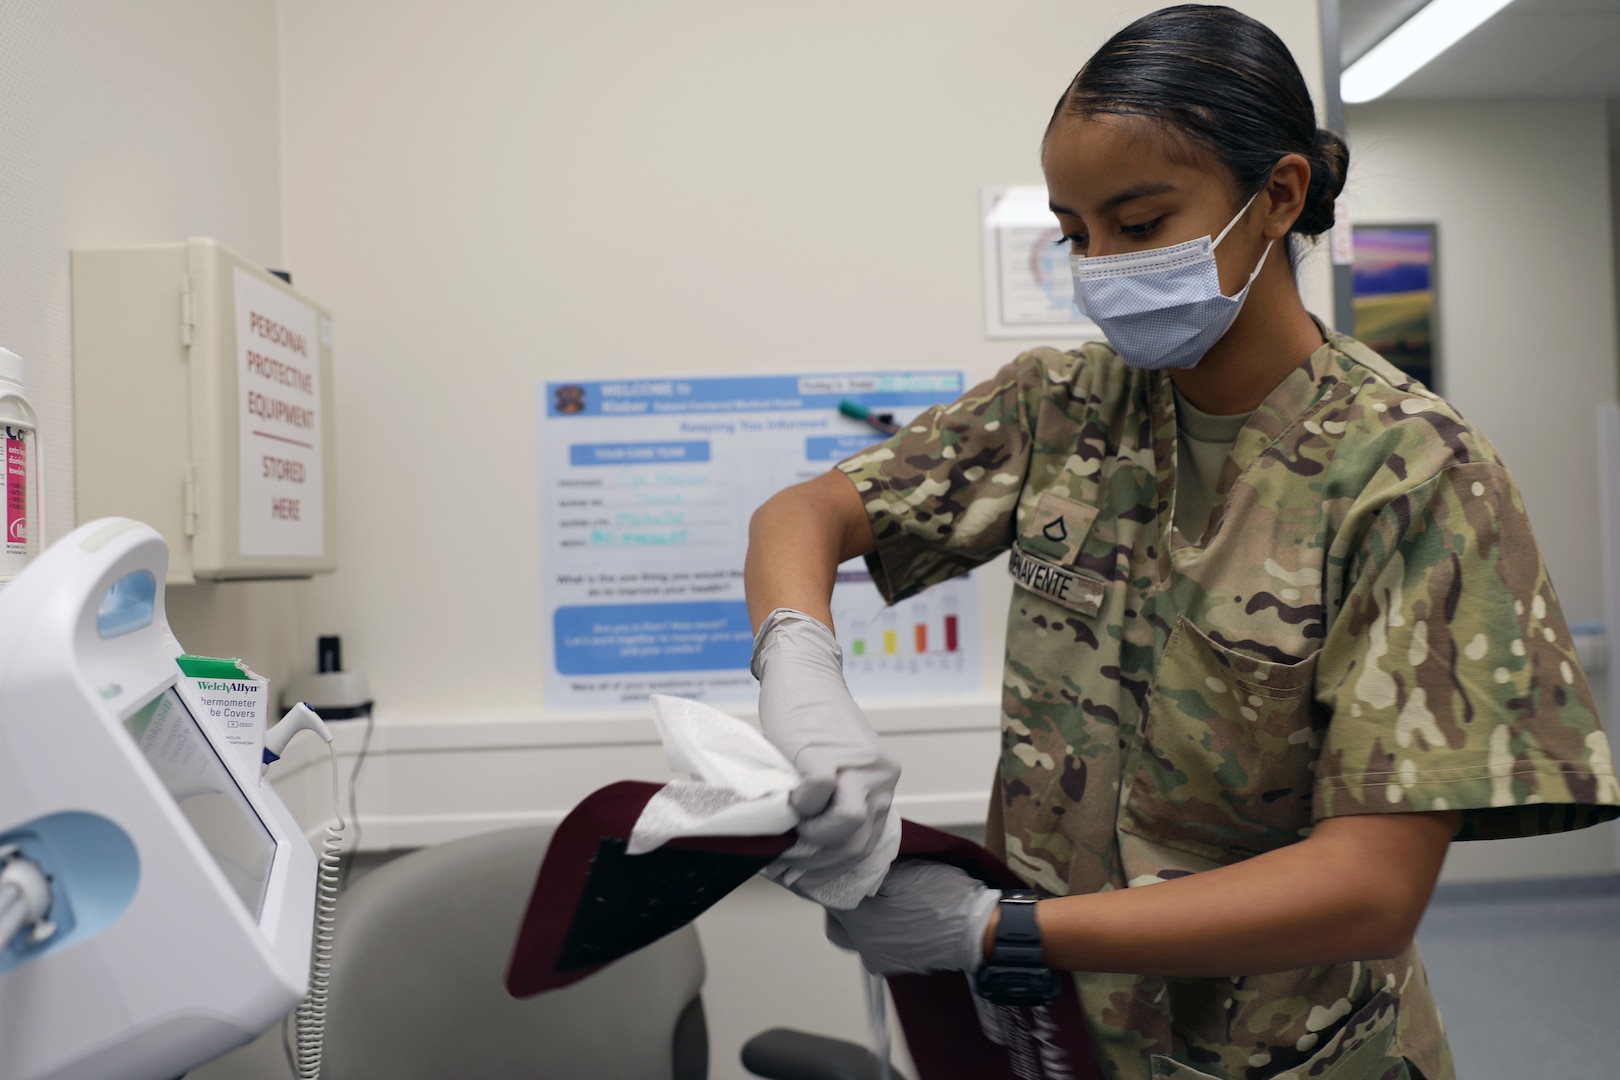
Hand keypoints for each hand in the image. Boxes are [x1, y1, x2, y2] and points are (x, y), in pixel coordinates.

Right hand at [753, 610, 900, 889]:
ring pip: (849, 827)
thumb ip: (830, 805)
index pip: (867, 847)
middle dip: (820, 859)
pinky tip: (788, 795)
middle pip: (858, 845)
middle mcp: (881, 779)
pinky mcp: (827, 753)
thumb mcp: (831, 770)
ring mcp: (859, 766)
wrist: (802, 674)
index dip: (833, 867)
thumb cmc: (808, 725)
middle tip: (788, 854)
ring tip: (791, 825)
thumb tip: (802, 853)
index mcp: (882, 786)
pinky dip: (800, 804)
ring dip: (813, 836)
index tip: (803, 873)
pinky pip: (819, 794)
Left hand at [824, 860, 998, 975]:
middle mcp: (864, 946)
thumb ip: (869, 868)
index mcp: (860, 921)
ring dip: (862, 920)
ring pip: (856, 937)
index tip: (848, 868)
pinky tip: (899, 916)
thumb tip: (850, 864)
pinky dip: (881, 933)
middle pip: (837, 923)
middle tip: (861, 885)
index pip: (829, 896)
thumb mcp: (903, 870)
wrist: (978, 930)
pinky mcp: (899, 965)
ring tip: (882, 901)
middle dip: (843, 904)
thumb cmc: (944, 897)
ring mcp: (882, 960)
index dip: (838, 878)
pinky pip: (877, 947)